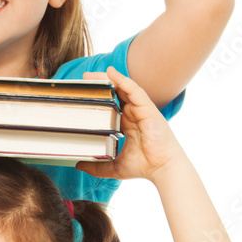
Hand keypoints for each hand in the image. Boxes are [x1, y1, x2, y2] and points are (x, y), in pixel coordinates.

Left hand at [77, 67, 183, 182]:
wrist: (163, 169)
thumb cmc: (144, 167)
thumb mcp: (114, 167)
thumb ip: (96, 166)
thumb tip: (78, 164)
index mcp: (127, 124)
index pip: (111, 106)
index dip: (98, 98)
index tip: (81, 94)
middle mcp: (134, 114)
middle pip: (115, 94)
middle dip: (100, 85)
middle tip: (83, 78)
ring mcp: (141, 110)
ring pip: (122, 88)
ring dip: (107, 79)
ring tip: (90, 75)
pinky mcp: (147, 108)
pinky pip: (134, 89)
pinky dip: (122, 80)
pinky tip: (111, 72)